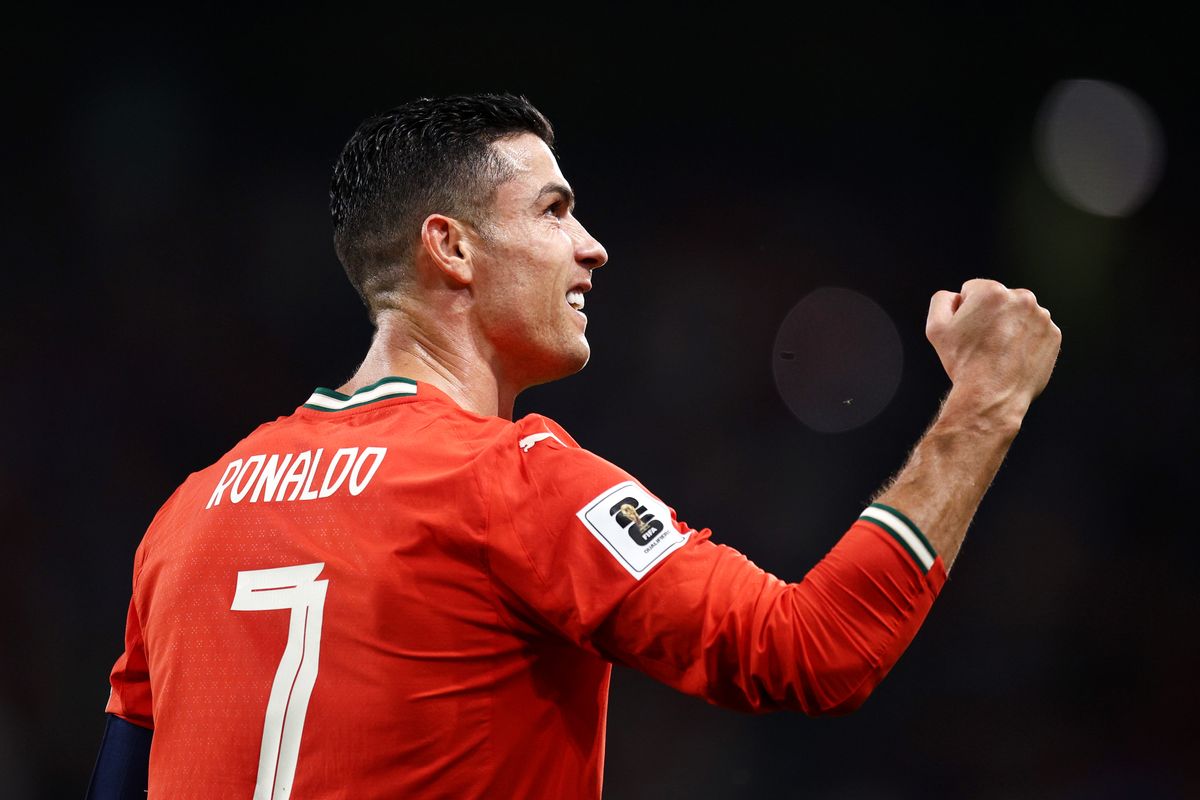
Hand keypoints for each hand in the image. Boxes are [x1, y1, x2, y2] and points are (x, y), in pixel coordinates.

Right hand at [926, 279, 1061, 421]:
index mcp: (992, 291)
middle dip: (990, 316)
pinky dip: (1025, 341)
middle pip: (999, 301)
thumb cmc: (964, 363)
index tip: (967, 331)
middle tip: (982, 343)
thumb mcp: (935, 328)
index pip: (973, 290)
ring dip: (1009, 327)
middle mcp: (1022, 298)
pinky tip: (1013, 357)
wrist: (992, 395)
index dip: (964, 311)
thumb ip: (941, 300)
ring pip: (1019, 315)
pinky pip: (1035, 332)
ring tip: (998, 352)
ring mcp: (1041, 317)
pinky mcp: (1053, 335)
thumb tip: (955, 296)